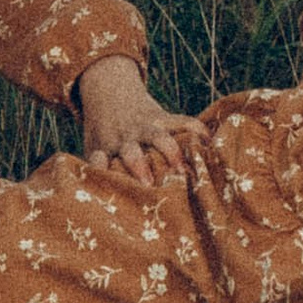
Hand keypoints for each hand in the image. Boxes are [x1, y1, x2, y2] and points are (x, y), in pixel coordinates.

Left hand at [77, 55, 199, 185]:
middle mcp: (124, 139)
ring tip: (181, 169)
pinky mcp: (162, 117)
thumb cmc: (102, 135)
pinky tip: (210, 145)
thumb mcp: (92, 150)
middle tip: (148, 185)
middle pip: (130, 152)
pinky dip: (197, 131)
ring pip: (158, 136)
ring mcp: (144, 127)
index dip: (102, 173)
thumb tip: (106, 209)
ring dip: (170, 151)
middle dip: (139, 167)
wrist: (109, 93)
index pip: (100, 163)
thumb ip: (98, 173)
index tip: (111, 189)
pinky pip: (183, 121)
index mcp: (103, 149)